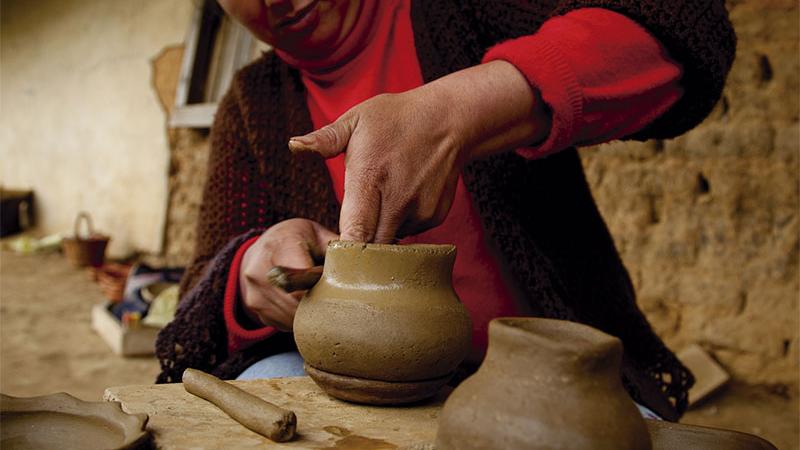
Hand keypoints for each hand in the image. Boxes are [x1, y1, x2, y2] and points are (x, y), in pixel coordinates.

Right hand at [239, 218, 337, 330]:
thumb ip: (338, 247)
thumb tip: (369, 261)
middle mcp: (259, 270)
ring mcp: (254, 292)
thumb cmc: (295, 240)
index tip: (337, 287)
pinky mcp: (255, 309)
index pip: (304, 277)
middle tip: (336, 301)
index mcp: (278, 246)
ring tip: (320, 301)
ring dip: (310, 314)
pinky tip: (304, 304)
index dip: (324, 286)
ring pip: (292, 317)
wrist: (260, 249)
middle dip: (320, 303)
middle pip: (299, 302)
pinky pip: (283, 323)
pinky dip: (298, 318)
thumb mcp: (316, 235)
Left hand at [289, 60, 550, 242]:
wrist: (448, 120)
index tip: (333, 253)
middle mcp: (398, 200)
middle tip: (351, 226)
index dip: (342, 251)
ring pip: (389, 239)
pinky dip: (400, 222)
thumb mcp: (356, 120)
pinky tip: (402, 196)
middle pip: (371, 247)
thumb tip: (294, 145)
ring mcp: (420, 211)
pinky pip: (408, 231)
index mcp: (370, 178)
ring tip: (382, 197)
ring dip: (379, 230)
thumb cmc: (395, 118)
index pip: (355, 234)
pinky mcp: (435, 217)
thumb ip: (325, 139)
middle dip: (358, 244)